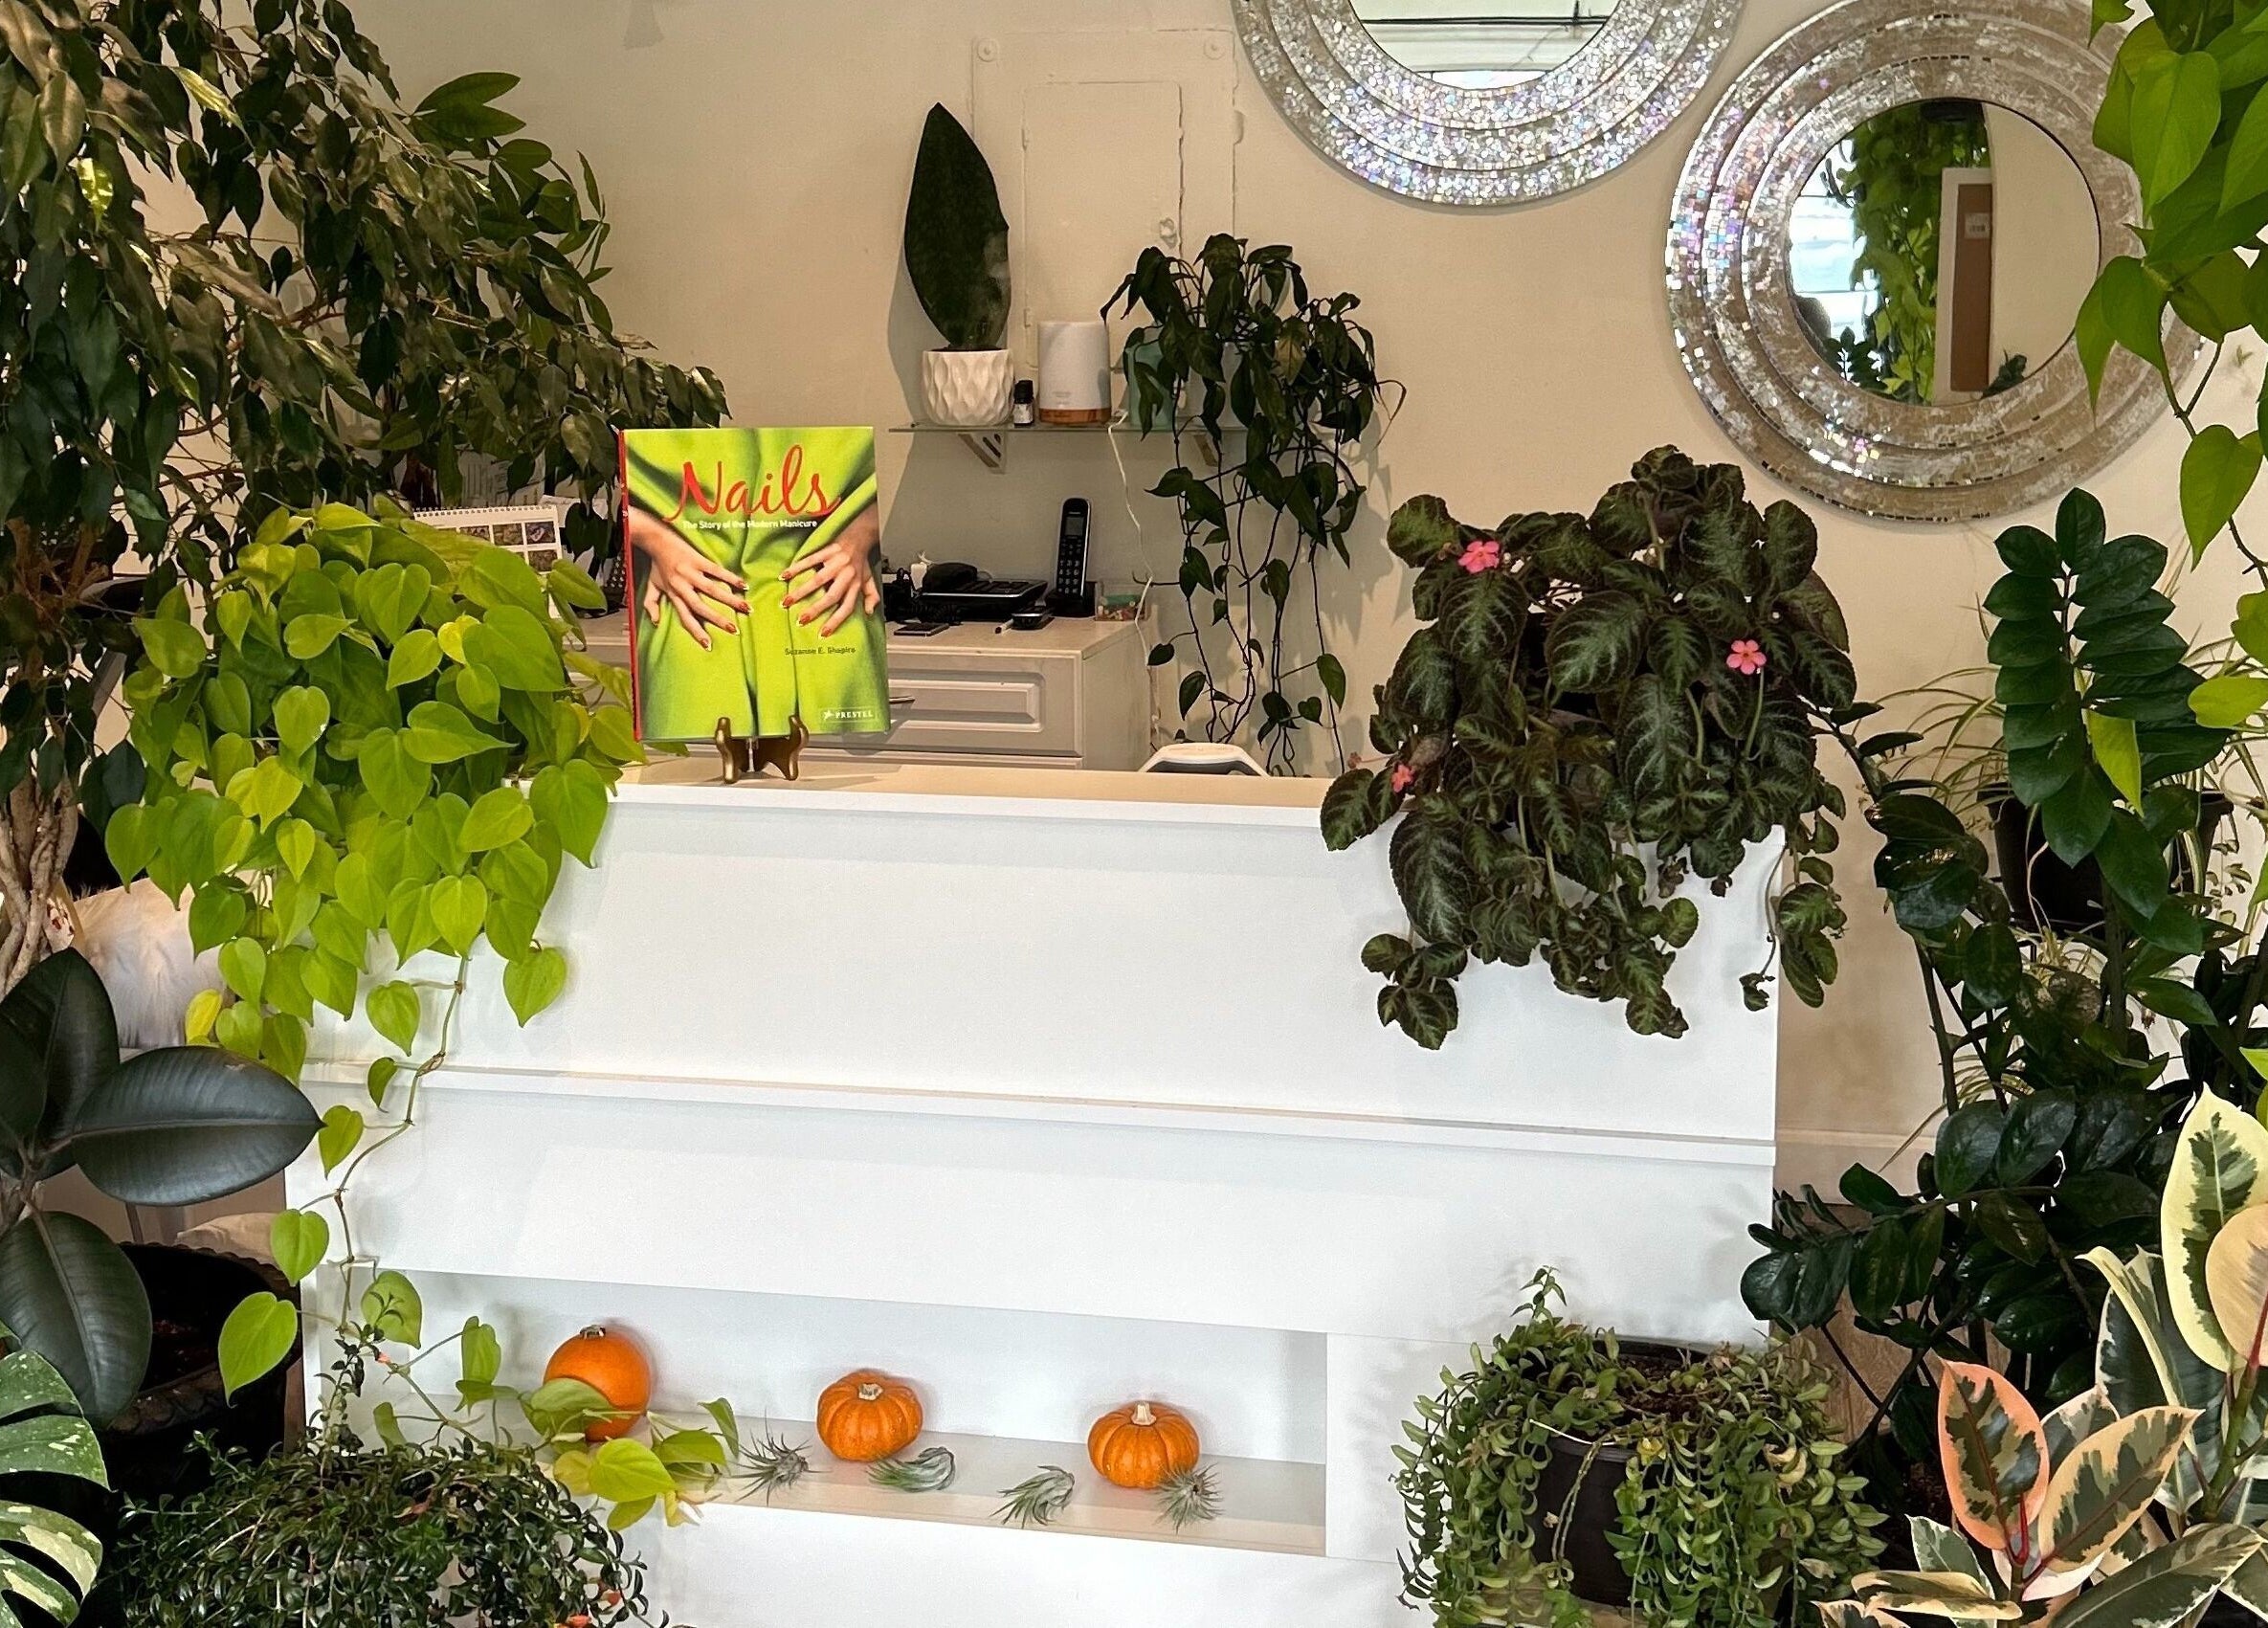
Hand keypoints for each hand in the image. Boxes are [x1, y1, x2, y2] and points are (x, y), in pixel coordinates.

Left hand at [627, 507, 746, 649]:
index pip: (685, 617)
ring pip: (711, 590)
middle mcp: (682, 586)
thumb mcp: (651, 585)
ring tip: (746, 608)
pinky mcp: (698, 559)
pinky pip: (715, 570)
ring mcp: (690, 572)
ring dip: (729, 600)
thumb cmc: (656, 563)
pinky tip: (743, 585)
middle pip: (700, 606)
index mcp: (673, 594)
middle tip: (734, 630)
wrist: (656, 538)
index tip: (708, 645)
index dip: (696, 631)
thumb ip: (651, 604)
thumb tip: (655, 622)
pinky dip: (729, 577)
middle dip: (717, 619)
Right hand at [780, 508, 882, 637]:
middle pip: (831, 596)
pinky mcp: (828, 550)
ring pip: (818, 580)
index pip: (847, 607)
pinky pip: (811, 559)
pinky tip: (785, 575)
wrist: (861, 535)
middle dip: (815, 609)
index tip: (822, 633)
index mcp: (856, 585)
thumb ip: (871, 596)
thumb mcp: (870, 580)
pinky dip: (797, 567)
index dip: (836, 621)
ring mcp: (837, 562)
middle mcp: (847, 575)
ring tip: (787, 601)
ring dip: (802, 591)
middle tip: (800, 620)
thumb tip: (868, 612)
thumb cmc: (861, 560)